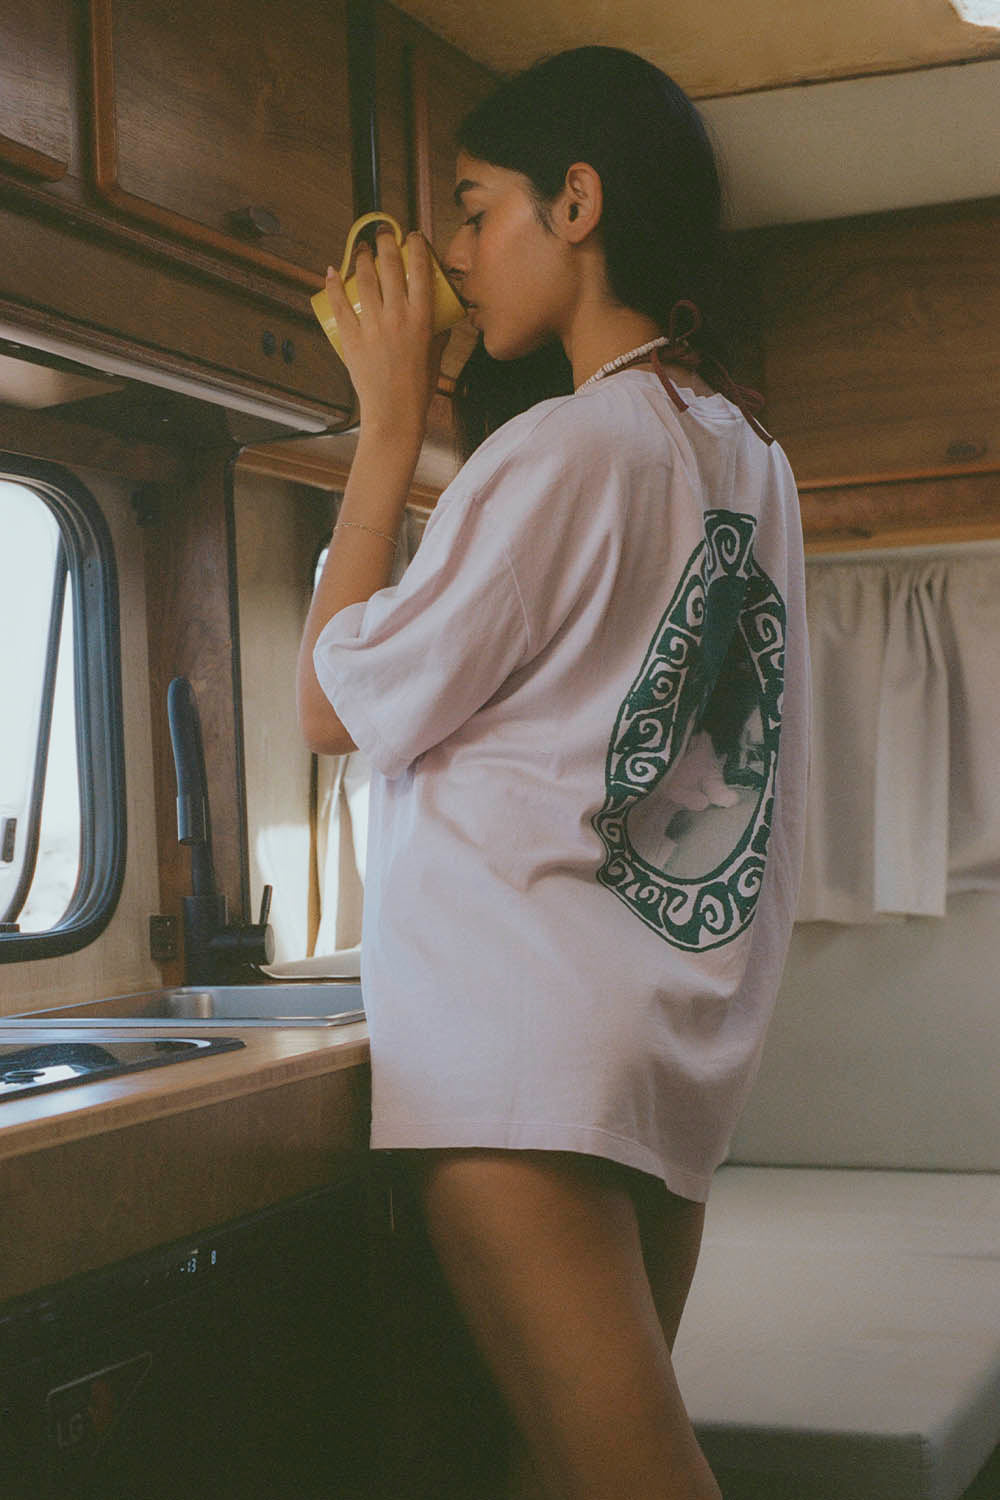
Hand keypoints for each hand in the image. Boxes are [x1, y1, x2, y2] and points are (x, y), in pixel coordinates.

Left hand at [324, 226, 446, 441]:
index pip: (420, 269)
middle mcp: (398, 316)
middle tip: (382, 233)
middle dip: (385, 242)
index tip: (412, 236)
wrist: (394, 415)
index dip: (416, 246)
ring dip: (361, 258)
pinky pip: (340, 304)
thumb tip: (442, 319)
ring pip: (364, 278)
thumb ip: (439, 335)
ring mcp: (373, 326)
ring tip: (360, 250)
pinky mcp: (351, 338)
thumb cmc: (418, 390)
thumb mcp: (435, 357)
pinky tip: (331, 271)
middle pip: (390, 266)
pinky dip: (333, 284)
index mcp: (423, 319)